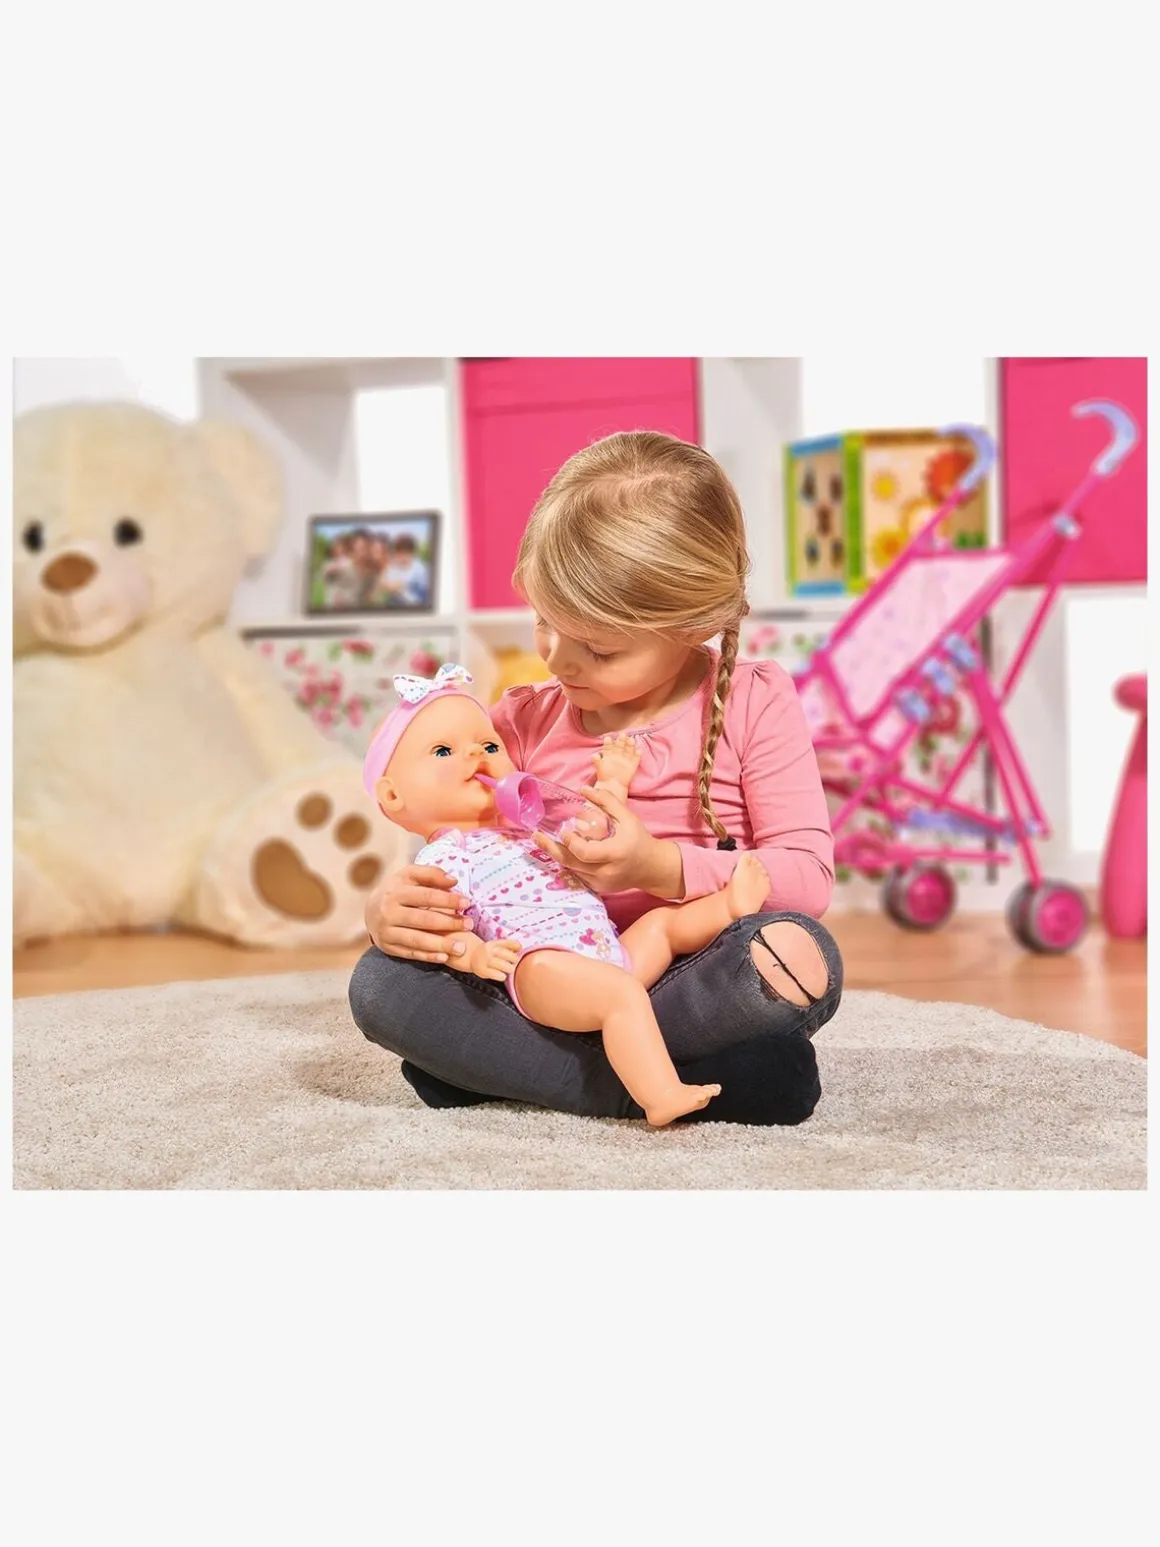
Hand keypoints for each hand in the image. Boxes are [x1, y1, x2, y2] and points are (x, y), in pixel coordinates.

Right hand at [364, 864, 473, 962]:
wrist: (370, 910)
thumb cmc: (398, 890)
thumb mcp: (409, 876)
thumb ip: (431, 874)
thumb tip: (453, 881)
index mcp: (395, 892)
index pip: (426, 896)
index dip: (447, 900)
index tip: (467, 903)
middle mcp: (389, 912)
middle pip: (423, 919)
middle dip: (448, 923)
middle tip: (470, 925)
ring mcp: (387, 931)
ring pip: (416, 940)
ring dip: (440, 944)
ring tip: (461, 947)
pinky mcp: (388, 947)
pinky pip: (410, 953)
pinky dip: (428, 956)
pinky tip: (444, 957)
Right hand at [474, 937, 522, 981]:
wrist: (472, 956)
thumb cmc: (488, 953)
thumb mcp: (496, 946)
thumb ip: (508, 946)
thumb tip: (520, 948)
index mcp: (494, 943)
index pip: (508, 943)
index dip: (516, 946)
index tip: (519, 949)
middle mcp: (489, 950)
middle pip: (507, 955)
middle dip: (514, 959)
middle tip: (514, 962)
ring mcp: (485, 960)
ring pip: (503, 965)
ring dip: (508, 968)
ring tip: (509, 969)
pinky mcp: (482, 971)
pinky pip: (496, 974)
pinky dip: (501, 976)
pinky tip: (502, 975)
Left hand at [534, 785, 683, 898]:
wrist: (652, 868)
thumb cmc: (639, 839)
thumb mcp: (627, 817)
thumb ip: (606, 801)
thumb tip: (583, 789)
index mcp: (614, 853)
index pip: (584, 852)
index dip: (570, 842)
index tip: (563, 830)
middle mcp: (606, 871)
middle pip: (571, 863)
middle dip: (550, 849)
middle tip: (536, 836)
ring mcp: (601, 883)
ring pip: (571, 869)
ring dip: (557, 855)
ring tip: (543, 841)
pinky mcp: (598, 889)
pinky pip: (577, 875)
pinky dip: (569, 863)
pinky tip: (561, 851)